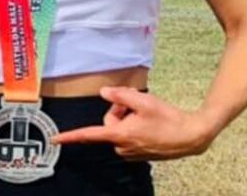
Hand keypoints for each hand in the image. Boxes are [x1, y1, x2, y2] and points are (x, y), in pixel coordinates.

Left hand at [53, 86, 217, 159]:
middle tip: (136, 104)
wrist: (191, 136)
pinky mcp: (139, 153)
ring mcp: (131, 152)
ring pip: (119, 128)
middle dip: (119, 110)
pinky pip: (128, 135)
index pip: (89, 134)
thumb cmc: (168, 119)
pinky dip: (134, 126)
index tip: (55, 139)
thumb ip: (119, 95)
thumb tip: (103, 92)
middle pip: (108, 122)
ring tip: (146, 115)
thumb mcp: (143, 101)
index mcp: (120, 134)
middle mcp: (122, 147)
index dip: (70, 136)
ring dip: (128, 118)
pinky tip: (150, 122)